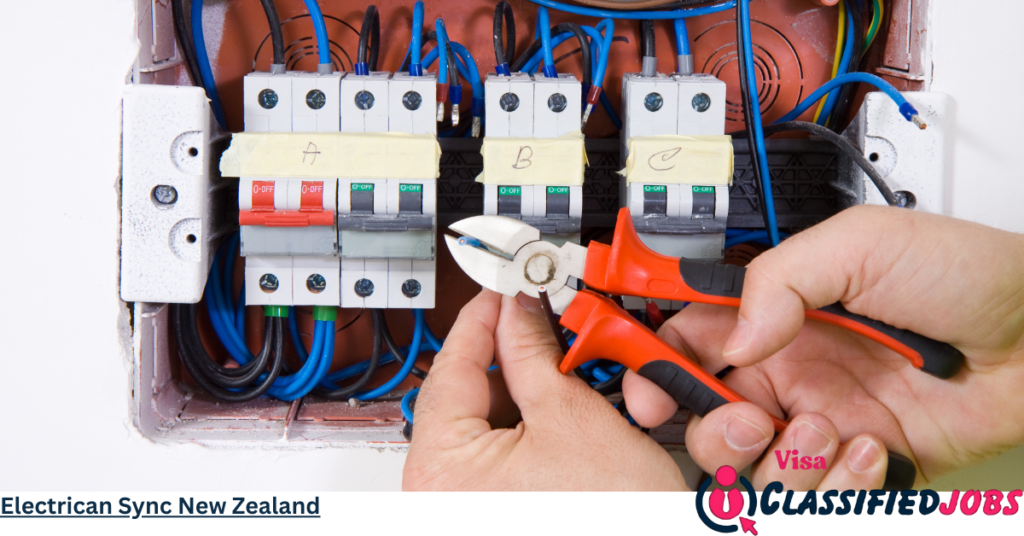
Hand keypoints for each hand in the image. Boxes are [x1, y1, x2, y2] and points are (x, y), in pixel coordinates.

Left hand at [403, 289, 685, 490]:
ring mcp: (461, 511)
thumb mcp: (572, 417)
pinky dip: (528, 434)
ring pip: (485, 429)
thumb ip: (534, 353)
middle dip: (510, 359)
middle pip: (466, 397)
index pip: (452, 365)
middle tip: (542, 328)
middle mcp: (438, 497)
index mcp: (440, 471)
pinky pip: (498, 459)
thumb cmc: (611, 522)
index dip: (483, 316)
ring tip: (565, 381)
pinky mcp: (489, 516)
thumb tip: (519, 311)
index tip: (502, 289)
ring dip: (525, 396)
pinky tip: (562, 423)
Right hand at [623, 205, 1023, 488]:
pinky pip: (811, 492)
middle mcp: (787, 370)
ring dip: (778, 458)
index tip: (638, 381)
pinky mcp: (854, 463)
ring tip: (826, 425)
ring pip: (749, 465)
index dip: (651, 361)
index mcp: (774, 313)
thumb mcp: (862, 243)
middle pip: (702, 413)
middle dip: (711, 425)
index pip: (686, 338)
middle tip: (747, 413)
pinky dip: (831, 481)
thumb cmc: (967, 276)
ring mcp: (818, 420)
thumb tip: (731, 336)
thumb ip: (778, 276)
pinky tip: (866, 447)